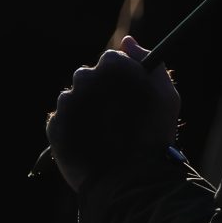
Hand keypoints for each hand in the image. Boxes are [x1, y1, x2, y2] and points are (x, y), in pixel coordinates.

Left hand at [46, 38, 178, 191]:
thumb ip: (149, 62)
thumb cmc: (155, 135)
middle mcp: (86, 78)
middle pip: (88, 77)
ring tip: (103, 134)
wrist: (129, 180)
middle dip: (99, 90)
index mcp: (114, 67)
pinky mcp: (54, 125)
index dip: (120, 77)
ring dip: (84, 109)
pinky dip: (72, 128)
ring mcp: (67, 102)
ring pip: (73, 98)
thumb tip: (128, 42)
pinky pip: (61, 120)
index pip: (111, 59)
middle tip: (114, 116)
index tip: (126, 93)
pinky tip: (90, 143)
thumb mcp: (167, 95)